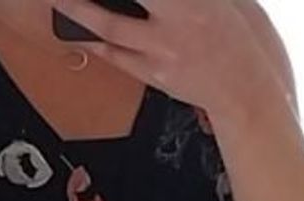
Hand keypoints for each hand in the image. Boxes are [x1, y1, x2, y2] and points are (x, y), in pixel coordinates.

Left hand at [48, 0, 271, 117]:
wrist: (243, 89)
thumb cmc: (233, 37)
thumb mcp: (218, 0)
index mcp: (193, 1)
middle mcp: (174, 23)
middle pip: (117, 10)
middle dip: (88, 0)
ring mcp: (161, 52)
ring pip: (109, 31)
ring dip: (80, 14)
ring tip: (61, 2)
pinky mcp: (153, 75)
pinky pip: (115, 57)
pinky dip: (94, 43)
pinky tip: (77, 33)